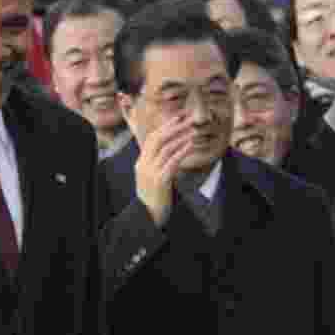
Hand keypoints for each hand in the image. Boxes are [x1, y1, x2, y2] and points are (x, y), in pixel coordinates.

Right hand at [133, 112, 194, 226]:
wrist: (149, 217)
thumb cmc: (155, 197)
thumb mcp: (153, 177)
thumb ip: (158, 163)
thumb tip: (172, 149)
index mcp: (141, 162)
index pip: (152, 138)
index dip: (166, 126)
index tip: (179, 117)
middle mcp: (143, 165)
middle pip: (158, 139)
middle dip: (174, 127)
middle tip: (188, 119)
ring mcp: (150, 173)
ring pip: (165, 149)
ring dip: (181, 138)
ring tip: (193, 130)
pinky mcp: (159, 181)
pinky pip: (171, 162)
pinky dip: (181, 152)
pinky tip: (190, 146)